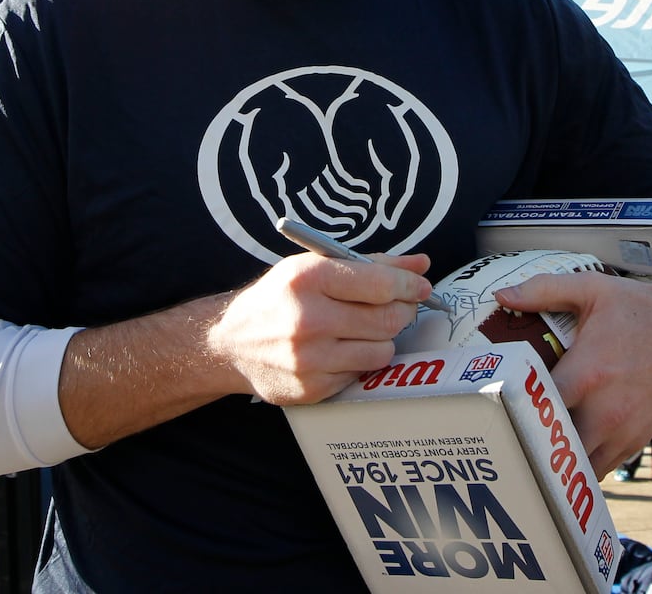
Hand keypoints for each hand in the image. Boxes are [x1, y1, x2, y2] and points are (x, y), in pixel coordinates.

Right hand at [209, 251, 431, 404]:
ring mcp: (309, 359)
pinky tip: (342, 349)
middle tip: (400, 306)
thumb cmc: (279, 299)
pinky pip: (362, 374)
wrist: (231, 343)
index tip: (420, 285)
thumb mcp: (314, 267)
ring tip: (364, 328)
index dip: (408, 284)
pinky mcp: (311, 388)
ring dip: (383, 338)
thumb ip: (370, 264)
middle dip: (403, 310)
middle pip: (387, 318)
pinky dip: (360, 360)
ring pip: (382, 350)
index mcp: (308, 279)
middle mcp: (308, 319)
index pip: (380, 283)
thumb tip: (420, 265)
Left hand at [492, 272, 651, 476]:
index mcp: (587, 374)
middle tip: (505, 431)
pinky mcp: (636, 441)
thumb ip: (543, 291)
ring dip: (554, 460)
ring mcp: (622, 431)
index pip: (537, 408)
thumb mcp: (592, 289)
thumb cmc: (643, 309)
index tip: (492, 403)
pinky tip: (564, 450)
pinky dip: (580, 464)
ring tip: (531, 445)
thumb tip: (502, 296)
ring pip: (577, 467)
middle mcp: (604, 411)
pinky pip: (600, 467)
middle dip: (528, 442)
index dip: (510, 409)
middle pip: (553, 448)